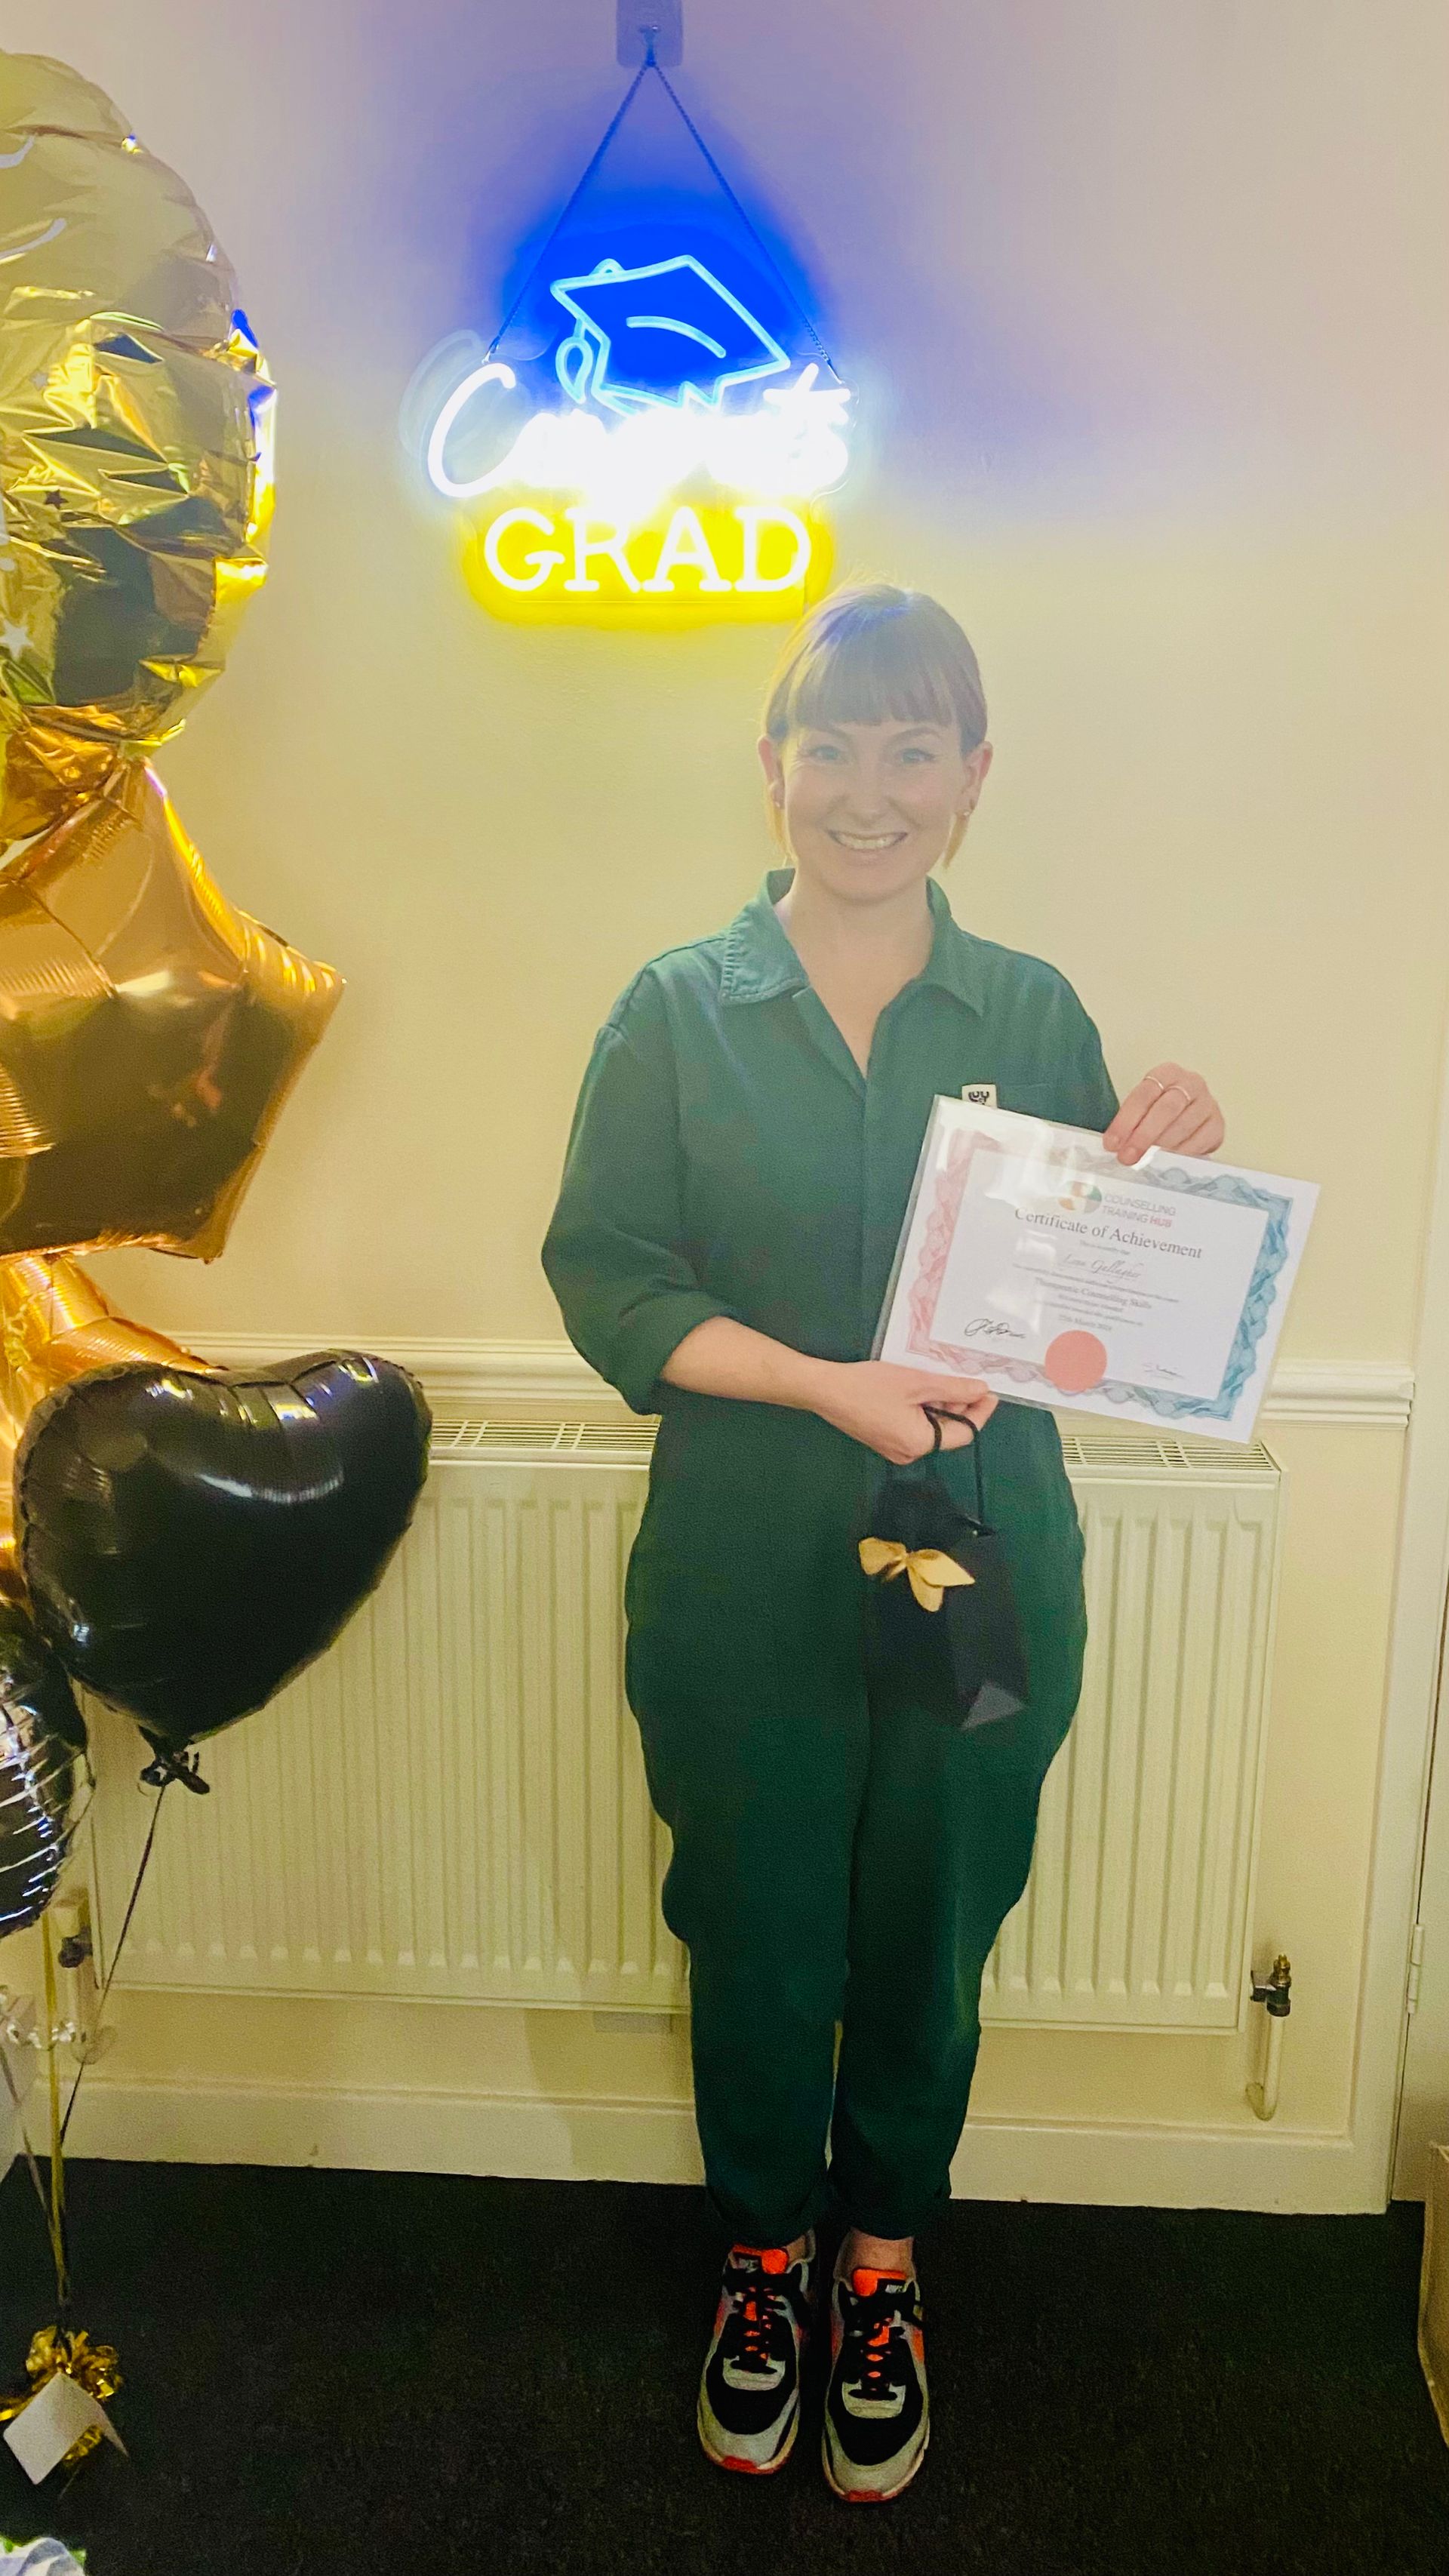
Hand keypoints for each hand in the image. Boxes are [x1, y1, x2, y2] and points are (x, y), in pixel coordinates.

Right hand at [813, 1361, 996, 1464]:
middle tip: (968, 1381)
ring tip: (945, 1381)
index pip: (964, 1434)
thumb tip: (981, 1391)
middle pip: (947, 1432)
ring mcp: (894, 1448)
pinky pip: (914, 1427)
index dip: (980, 1413)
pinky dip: (924, 1410)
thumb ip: (953, 1389)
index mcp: (920, 1443)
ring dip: (942, 1406)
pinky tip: (923, 1390)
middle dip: (960, 1407)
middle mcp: (909, 1452)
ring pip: (931, 1429)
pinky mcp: (884, 1439)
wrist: (825, 1390)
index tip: (991, 1392)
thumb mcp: (918, 1383)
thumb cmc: (870, 1386)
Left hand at [1103, 1064, 1224, 1164]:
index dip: (1126, 1120)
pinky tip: (1168, 1162)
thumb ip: (1129, 1123)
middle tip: (1128, 1157)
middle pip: (1167, 1108)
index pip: (1144, 1093)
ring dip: (1161, 1147)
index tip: (1112, 1143)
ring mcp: (1207, 1103)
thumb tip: (1113, 1146)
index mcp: (1166, 1073)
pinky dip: (1182, 1153)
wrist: (1187, 1120)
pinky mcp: (1217, 1124)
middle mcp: (1190, 1083)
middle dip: (1144, 1135)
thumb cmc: (1158, 1113)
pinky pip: (1201, 1140)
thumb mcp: (1142, 1110)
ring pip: (1184, 1125)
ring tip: (1145, 1162)